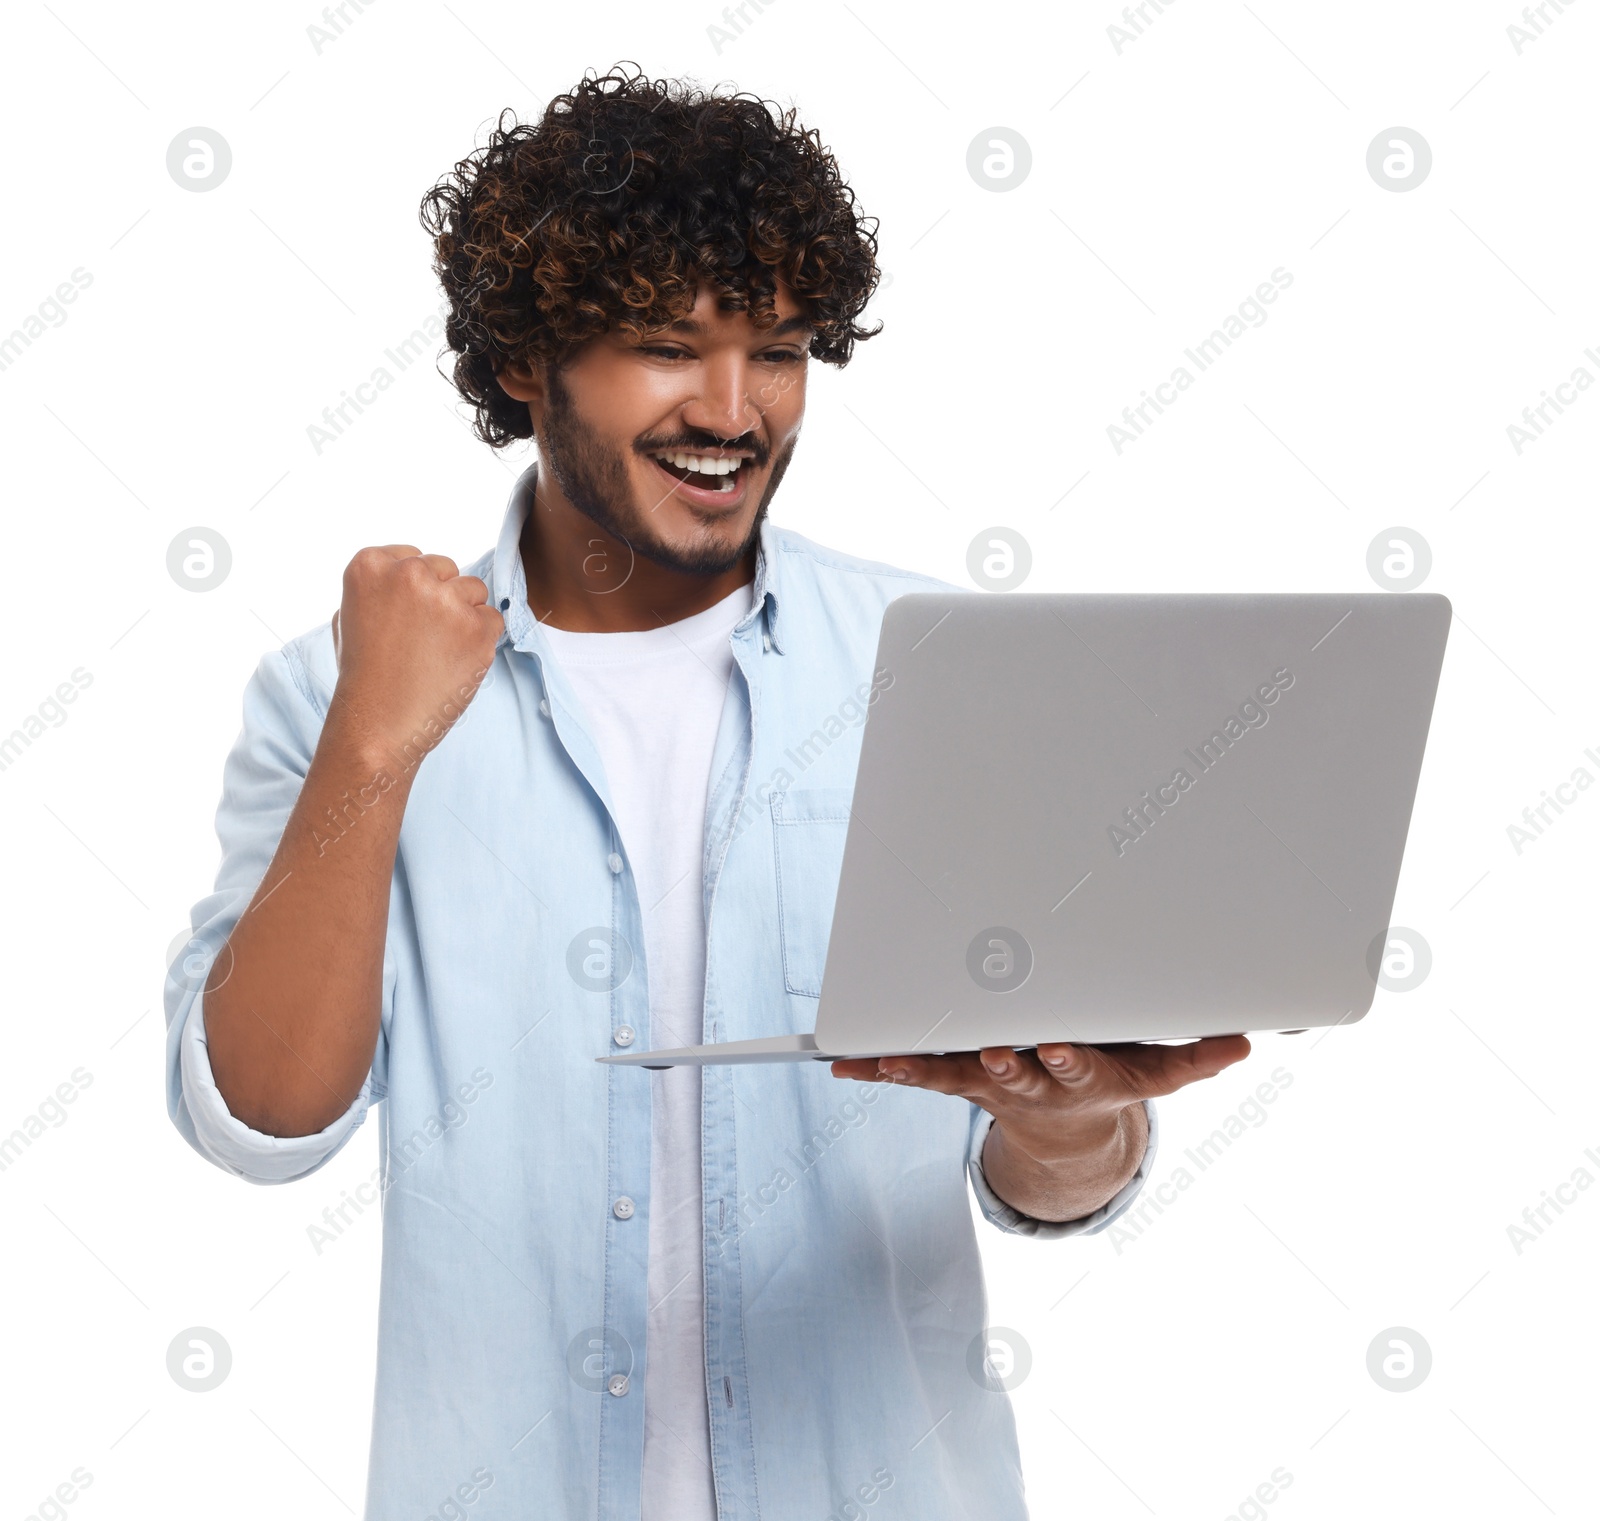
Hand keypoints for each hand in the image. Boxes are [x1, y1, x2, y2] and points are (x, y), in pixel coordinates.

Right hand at [329, 544, 502, 761]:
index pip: (413, 556)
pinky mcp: (476, 626)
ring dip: (464, 616)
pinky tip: (454, 663)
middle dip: (441, 598)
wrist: (377, 724)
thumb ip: (380, 585)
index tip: (403, 619)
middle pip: (446, 568)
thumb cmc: (364, 675)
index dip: (414, 590)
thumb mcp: (350, 614)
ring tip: (437, 653)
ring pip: (474, 590)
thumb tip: (412, 569)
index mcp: (370, 565)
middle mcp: (408, 573)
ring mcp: (445, 598)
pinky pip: (493, 619)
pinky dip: (481, 640)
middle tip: (421, 640)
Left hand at [832, 1037, 1248, 1159]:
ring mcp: (986, 1082)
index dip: (1063, 1058)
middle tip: (985, 1053)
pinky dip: (878, 1067)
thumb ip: (1193, 1058)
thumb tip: (1242, 1042)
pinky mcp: (955, 1078)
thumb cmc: (1106, 1082)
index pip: (1071, 1067)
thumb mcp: (1153, 1074)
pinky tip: (840, 1064)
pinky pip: (914, 1073)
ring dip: (918, 1067)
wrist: (1062, 1134)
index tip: (1055, 1045)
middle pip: (1009, 1073)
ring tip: (884, 1061)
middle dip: (998, 1063)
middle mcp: (1027, 1081)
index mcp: (1075, 1076)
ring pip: (950, 1075)